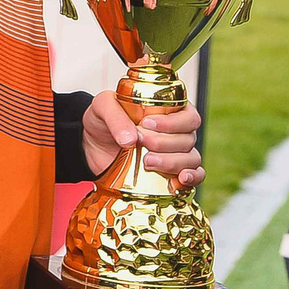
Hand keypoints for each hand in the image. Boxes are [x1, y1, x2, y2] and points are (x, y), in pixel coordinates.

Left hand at [82, 92, 202, 190]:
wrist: (93, 144)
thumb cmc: (104, 119)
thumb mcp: (103, 107)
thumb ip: (115, 117)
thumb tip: (130, 139)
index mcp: (170, 110)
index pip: (188, 116)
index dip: (172, 122)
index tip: (147, 124)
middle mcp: (179, 131)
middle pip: (188, 139)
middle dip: (164, 143)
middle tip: (141, 142)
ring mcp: (177, 153)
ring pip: (191, 159)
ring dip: (172, 162)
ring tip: (147, 162)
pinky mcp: (171, 172)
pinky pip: (195, 176)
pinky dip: (192, 179)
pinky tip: (178, 181)